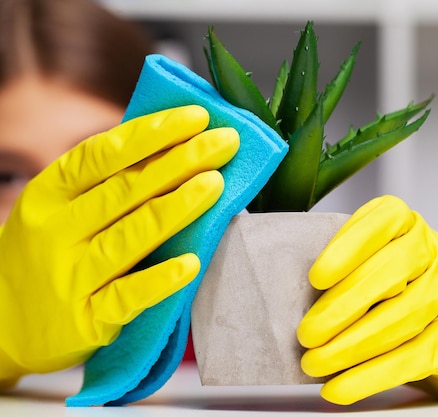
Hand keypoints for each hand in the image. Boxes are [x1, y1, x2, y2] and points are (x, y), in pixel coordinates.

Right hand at [0, 105, 238, 387]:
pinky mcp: (86, 318)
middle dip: (180, 161)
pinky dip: (160, 279)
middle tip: (225, 142)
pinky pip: (128, 296)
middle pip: (126, 189)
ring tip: (215, 184)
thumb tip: (172, 147)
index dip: (152, 133)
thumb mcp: (55, 210)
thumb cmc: (43, 255)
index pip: (104, 154)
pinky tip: (192, 263)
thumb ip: (102, 184)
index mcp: (49, 194)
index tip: (196, 117)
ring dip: (176, 207)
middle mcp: (57, 231)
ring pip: (130, 236)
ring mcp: (70, 276)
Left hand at [297, 195, 437, 404]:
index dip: (347, 247)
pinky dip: (372, 375)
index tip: (316, 277)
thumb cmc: (412, 292)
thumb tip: (292, 296)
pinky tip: (341, 387)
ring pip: (401, 317)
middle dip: (341, 307)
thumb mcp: (384, 266)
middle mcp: (435, 252)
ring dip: (351, 346)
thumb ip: (350, 270)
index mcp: (408, 226)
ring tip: (314, 364)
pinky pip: (413, 357)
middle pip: (390, 273)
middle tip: (305, 334)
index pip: (381, 222)